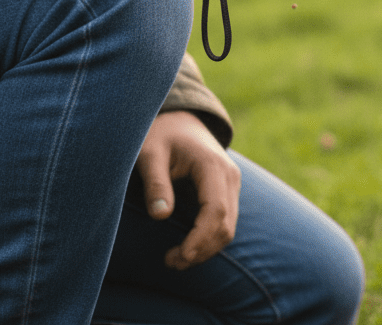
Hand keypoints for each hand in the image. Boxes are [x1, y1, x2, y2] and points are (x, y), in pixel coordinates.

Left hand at [135, 110, 241, 269]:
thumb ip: (155, 182)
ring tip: (174, 258)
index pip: (215, 211)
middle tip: (169, 261)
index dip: (199, 239)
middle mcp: (229, 175)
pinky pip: (225, 221)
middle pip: (226, 225)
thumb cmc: (161, 134)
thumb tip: (160, 215)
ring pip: (228, 227)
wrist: (179, 118)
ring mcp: (231, 182)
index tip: (178, 256)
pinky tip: (186, 246)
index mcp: (212, 165)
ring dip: (205, 249)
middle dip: (201, 250)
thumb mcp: (150, 153)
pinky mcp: (227, 189)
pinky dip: (209, 239)